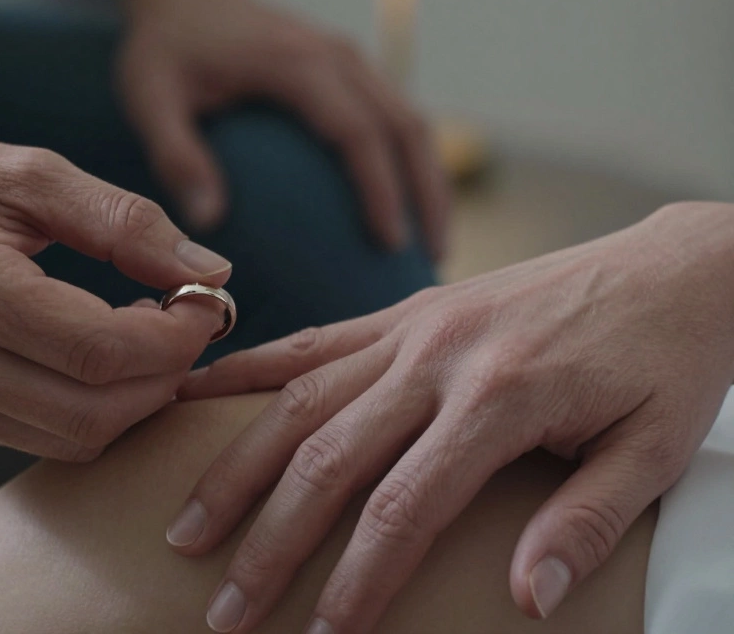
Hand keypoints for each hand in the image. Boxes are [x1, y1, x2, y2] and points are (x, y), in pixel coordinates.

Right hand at [0, 127, 232, 460]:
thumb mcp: (23, 171)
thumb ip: (123, 221)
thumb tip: (211, 274)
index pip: (99, 349)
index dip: (173, 338)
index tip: (203, 305)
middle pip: (93, 413)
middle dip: (163, 379)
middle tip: (182, 327)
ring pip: (68, 440)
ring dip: (128, 401)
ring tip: (138, 338)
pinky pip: (30, 438)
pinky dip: (79, 410)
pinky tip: (82, 358)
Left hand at [117, 0, 448, 256]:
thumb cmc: (165, 48)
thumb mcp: (149, 98)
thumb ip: (176, 155)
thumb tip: (208, 222)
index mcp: (297, 61)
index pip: (356, 129)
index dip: (380, 188)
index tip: (389, 244)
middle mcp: (337, 55)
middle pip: (405, 126)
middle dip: (425, 196)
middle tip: (429, 262)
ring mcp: (349, 59)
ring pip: (411, 121)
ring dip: (428, 183)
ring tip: (429, 249)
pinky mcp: (349, 70)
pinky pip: (394, 117)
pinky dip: (408, 165)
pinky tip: (400, 214)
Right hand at [170, 202, 733, 632]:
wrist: (678, 267)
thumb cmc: (668, 361)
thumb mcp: (656, 450)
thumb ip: (584, 522)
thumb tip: (526, 599)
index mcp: (501, 396)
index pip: (405, 506)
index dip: (356, 578)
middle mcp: (439, 356)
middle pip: (327, 456)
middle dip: (269, 541)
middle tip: (226, 607)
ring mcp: (414, 325)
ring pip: (299, 396)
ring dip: (236, 464)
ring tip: (188, 522)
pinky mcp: (406, 309)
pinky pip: (314, 339)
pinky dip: (249, 368)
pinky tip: (196, 392)